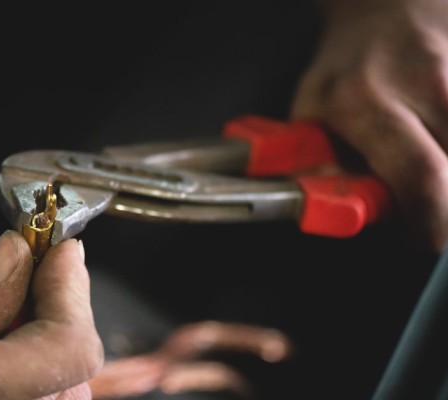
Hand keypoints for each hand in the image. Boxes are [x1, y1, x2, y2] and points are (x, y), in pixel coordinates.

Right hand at [0, 231, 102, 399]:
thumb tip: (21, 259)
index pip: (68, 350)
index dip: (74, 293)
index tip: (62, 254)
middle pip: (72, 374)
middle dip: (63, 311)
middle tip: (42, 271)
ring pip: (62, 395)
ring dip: (51, 342)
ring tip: (14, 307)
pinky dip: (37, 370)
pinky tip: (3, 343)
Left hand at [292, 0, 447, 251]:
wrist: (391, 4)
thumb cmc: (348, 64)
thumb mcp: (312, 109)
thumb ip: (318, 163)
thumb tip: (333, 213)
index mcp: (366, 102)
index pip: (418, 178)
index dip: (431, 224)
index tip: (425, 240)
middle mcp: (427, 85)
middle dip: (445, 207)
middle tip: (430, 208)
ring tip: (429, 160)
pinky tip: (440, 141)